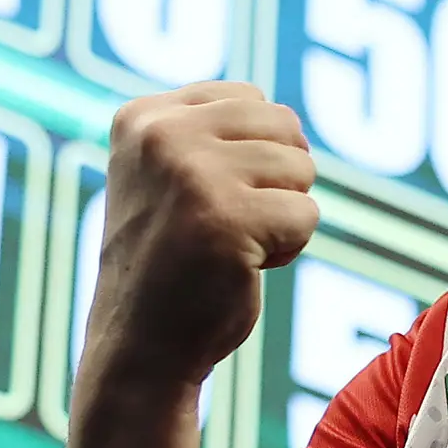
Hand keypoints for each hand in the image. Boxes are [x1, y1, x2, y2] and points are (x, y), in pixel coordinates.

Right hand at [80, 83, 318, 404]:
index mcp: (142, 116)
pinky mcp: (225, 219)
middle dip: (275, 180)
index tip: (204, 200)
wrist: (141, 347)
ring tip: (232, 244)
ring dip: (282, 214)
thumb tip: (288, 119)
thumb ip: (210, 134)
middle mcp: (161, 135)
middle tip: (226, 225)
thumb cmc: (170, 261)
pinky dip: (288, 248)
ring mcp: (191, 175)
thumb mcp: (169, 176)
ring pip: (301, 168)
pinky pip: (306, 216)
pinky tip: (243, 267)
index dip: (252, 155)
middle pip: (283, 126)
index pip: (250, 100)